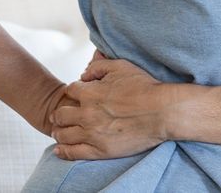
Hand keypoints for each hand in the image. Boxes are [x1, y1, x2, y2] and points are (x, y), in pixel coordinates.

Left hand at [50, 57, 168, 159]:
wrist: (162, 112)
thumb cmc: (145, 87)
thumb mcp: (121, 67)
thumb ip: (98, 67)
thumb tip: (83, 74)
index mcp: (90, 93)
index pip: (70, 91)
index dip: (73, 91)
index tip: (76, 95)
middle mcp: (87, 114)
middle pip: (61, 115)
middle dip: (59, 114)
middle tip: (59, 116)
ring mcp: (92, 134)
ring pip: (63, 135)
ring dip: (58, 132)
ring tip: (59, 132)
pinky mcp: (100, 151)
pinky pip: (73, 153)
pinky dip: (63, 151)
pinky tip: (58, 149)